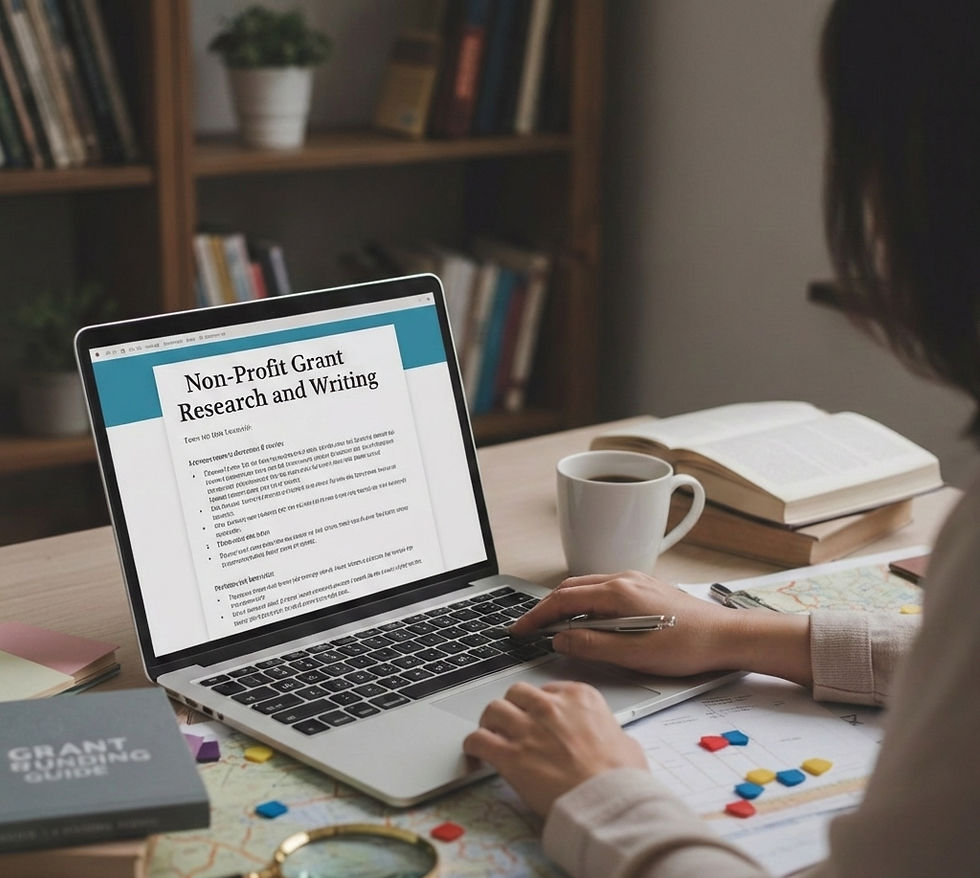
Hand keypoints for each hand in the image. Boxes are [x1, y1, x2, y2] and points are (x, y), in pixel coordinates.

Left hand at [462, 680, 647, 816]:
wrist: (608, 802)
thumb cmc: (621, 778)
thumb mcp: (626, 743)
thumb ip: (611, 732)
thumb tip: (612, 740)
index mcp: (580, 697)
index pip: (548, 689)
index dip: (539, 705)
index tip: (536, 716)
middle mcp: (550, 707)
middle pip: (517, 693)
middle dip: (512, 707)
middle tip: (511, 722)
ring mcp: (528, 728)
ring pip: (493, 709)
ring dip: (490, 722)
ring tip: (490, 734)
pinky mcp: (510, 755)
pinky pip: (478, 740)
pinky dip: (473, 745)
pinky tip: (475, 752)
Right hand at [512, 571, 812, 685]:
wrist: (727, 636)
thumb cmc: (687, 647)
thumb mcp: (634, 654)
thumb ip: (592, 645)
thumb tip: (560, 639)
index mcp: (618, 593)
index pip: (563, 599)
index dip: (536, 615)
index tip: (519, 629)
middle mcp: (624, 579)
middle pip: (570, 588)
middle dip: (545, 607)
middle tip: (529, 628)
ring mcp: (635, 580)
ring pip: (586, 586)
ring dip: (564, 603)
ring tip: (552, 626)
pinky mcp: (645, 587)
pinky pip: (603, 589)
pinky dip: (584, 601)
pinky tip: (586, 618)